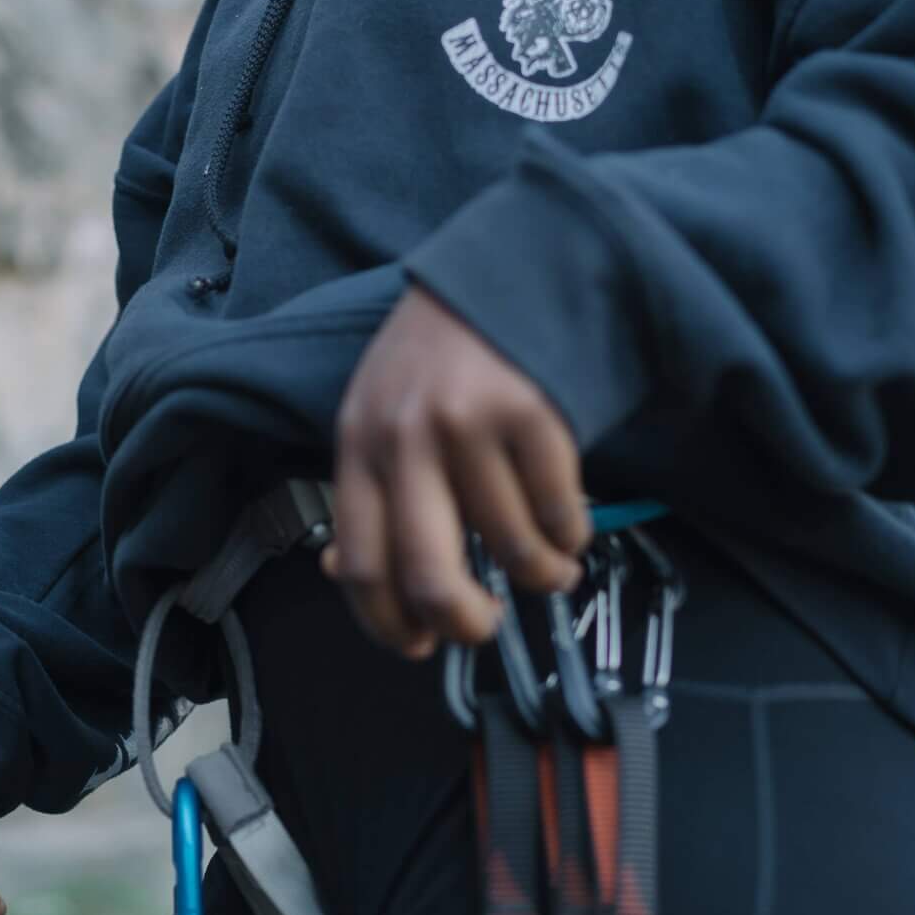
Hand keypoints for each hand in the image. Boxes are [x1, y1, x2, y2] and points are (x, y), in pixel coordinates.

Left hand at [325, 285, 588, 657]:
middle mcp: (407, 437)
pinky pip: (560, 512)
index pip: (359, 565)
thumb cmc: (438, 360)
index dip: (389, 625)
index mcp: (358, 445)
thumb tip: (343, 574)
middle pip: (430, 574)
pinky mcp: (533, 412)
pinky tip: (568, 525)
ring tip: (550, 567)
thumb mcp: (379, 416)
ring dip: (540, 576)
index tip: (420, 646)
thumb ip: (366, 494)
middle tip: (484, 629)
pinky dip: (571, 535)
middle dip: (463, 624)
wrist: (506, 269)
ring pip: (509, 549)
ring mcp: (471, 423)